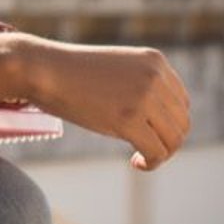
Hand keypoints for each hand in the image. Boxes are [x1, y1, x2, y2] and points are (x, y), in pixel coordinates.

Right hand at [17, 38, 190, 170]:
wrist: (42, 68)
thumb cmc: (72, 73)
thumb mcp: (117, 71)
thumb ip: (142, 86)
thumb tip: (160, 125)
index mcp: (155, 61)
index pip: (181, 101)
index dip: (169, 123)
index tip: (149, 133)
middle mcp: (155, 76)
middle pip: (181, 122)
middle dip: (166, 141)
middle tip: (144, 150)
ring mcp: (143, 96)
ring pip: (173, 139)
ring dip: (160, 153)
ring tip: (139, 156)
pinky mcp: (129, 118)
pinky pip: (156, 151)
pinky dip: (150, 162)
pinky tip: (136, 162)